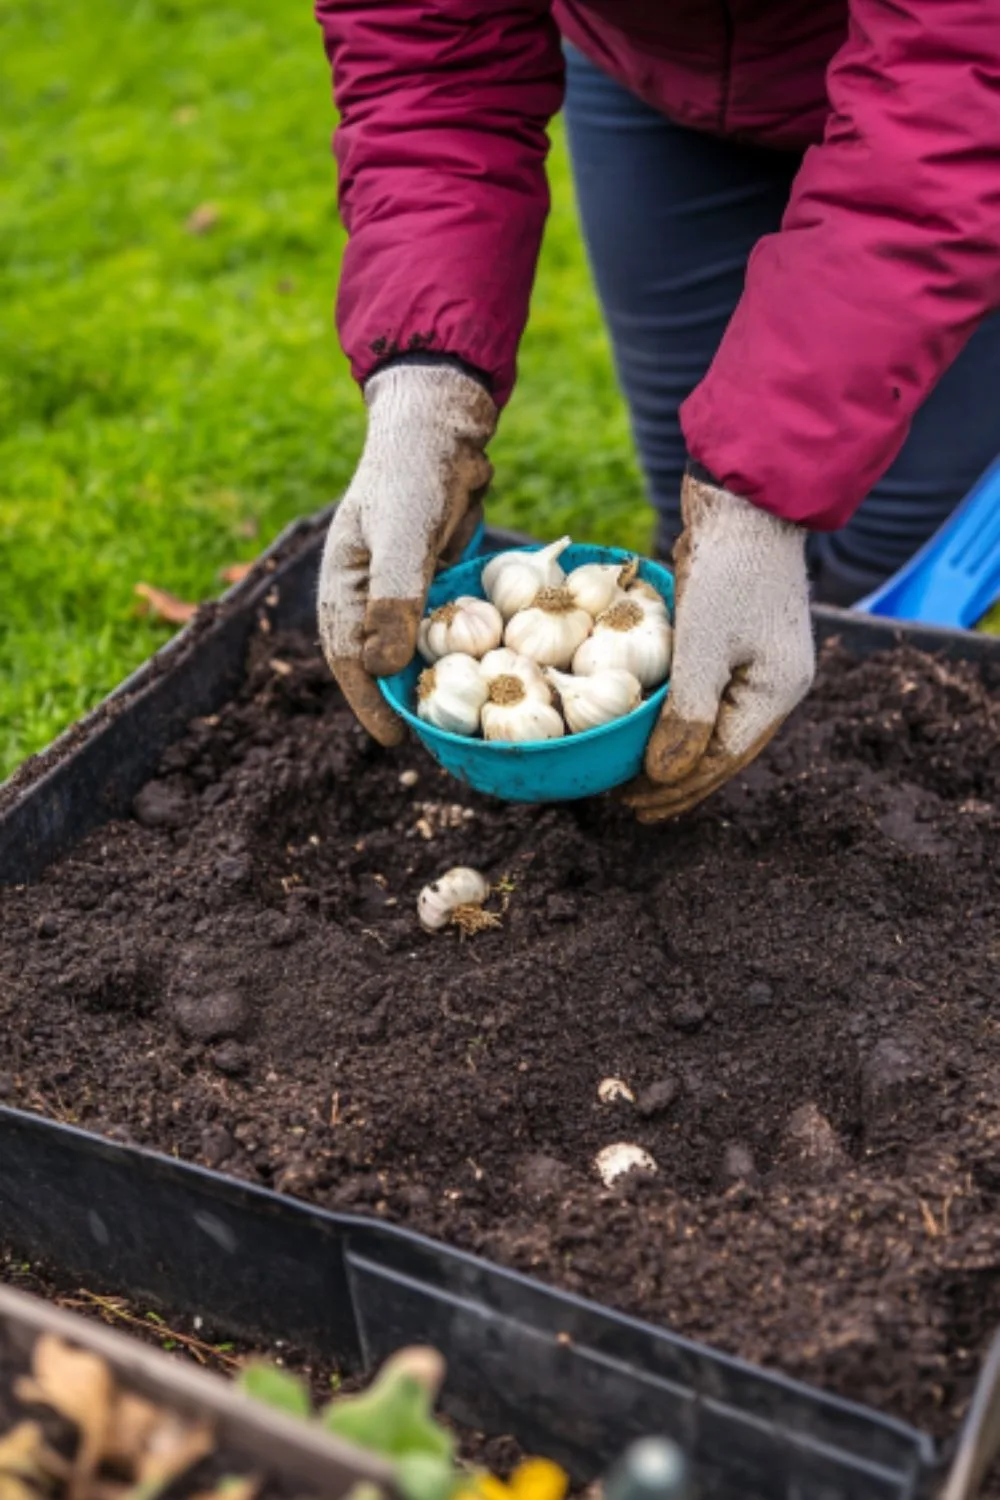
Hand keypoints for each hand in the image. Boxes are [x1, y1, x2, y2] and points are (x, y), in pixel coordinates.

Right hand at [318, 363, 496, 744]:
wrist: (442, 430)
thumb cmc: (413, 477)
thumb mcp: (403, 537)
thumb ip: (396, 600)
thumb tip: (387, 667)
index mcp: (343, 587)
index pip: (349, 659)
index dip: (370, 703)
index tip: (394, 739)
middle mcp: (367, 594)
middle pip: (379, 662)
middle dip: (400, 700)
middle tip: (431, 740)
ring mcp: (401, 588)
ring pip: (412, 647)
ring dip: (429, 678)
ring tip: (456, 717)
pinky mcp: (432, 580)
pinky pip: (442, 625)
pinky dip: (455, 648)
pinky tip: (479, 669)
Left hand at [624, 472, 814, 821]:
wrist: (743, 498)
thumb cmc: (727, 572)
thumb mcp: (703, 648)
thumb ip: (686, 716)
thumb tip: (665, 777)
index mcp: (776, 692)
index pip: (721, 760)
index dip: (676, 788)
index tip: (633, 806)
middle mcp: (772, 683)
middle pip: (721, 749)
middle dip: (675, 779)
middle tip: (629, 804)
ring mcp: (756, 660)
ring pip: (713, 723)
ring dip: (676, 751)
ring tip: (635, 776)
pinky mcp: (736, 636)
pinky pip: (705, 692)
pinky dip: (678, 714)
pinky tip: (650, 724)